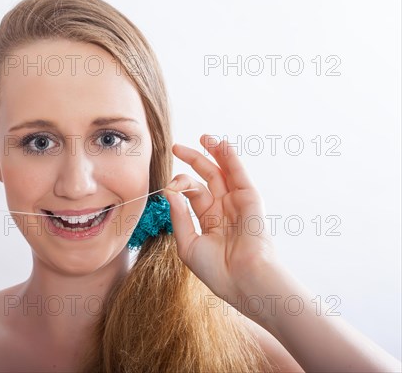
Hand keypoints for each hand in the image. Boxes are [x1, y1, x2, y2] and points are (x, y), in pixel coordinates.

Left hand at [164, 134, 277, 310]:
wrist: (243, 281)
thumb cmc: (217, 271)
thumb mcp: (188, 244)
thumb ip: (179, 217)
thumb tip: (169, 192)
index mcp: (210, 220)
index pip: (194, 193)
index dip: (179, 185)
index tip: (168, 187)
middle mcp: (224, 209)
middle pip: (208, 177)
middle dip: (193, 160)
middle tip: (176, 146)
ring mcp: (238, 203)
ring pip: (224, 172)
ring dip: (214, 152)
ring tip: (202, 137)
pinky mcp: (250, 200)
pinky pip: (239, 175)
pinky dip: (230, 158)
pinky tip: (220, 144)